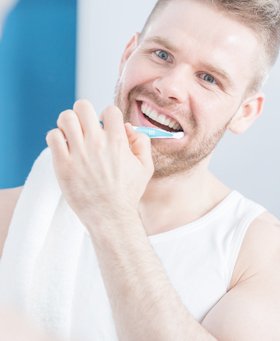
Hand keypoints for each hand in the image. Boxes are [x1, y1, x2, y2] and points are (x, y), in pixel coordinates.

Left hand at [46, 99, 153, 226]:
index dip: (107, 116)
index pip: (109, 110)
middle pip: (83, 106)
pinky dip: (56, 138)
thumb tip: (128, 127)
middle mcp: (97, 143)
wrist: (110, 216)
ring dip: (68, 123)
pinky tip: (63, 148)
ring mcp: (78, 153)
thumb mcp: (145, 167)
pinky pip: (52, 136)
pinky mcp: (62, 164)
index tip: (105, 128)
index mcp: (117, 142)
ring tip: (71, 135)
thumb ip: (142, 142)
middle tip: (85, 127)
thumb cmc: (127, 193)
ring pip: (66, 118)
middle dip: (84, 113)